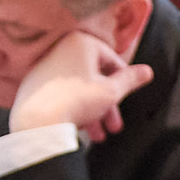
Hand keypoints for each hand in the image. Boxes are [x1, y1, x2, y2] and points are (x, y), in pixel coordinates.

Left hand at [9, 29, 152, 139]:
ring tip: (98, 136)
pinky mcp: (32, 86)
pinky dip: (71, 109)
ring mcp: (43, 68)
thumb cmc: (76, 101)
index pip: (111, 60)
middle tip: (114, 125)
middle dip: (107, 105)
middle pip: (93, 78)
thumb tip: (147, 71)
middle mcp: (60, 50)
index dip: (123, 81)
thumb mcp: (112, 91)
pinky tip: (77, 127)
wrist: (38, 122)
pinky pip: (59, 95)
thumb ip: (131, 80)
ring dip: (92, 112)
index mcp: (81, 43)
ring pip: (77, 89)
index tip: (127, 96)